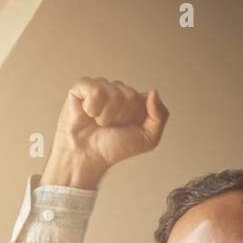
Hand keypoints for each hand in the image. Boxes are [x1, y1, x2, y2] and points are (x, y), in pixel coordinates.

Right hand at [42, 77, 168, 188]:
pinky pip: (95, 90)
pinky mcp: (82, 86)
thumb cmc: (114, 147)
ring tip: (99, 122)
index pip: (146, 98)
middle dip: (121, 116)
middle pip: (130, 96)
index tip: (128, 127)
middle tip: (111, 126)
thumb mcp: (148, 139)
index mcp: (135, 102)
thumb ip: (160, 116)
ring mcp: (101, 87)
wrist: (89, 155)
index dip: (137, 116)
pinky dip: (92, 108)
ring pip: (113, 93)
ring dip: (107, 115)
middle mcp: (118, 91)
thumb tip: (154, 92)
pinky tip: (88, 114)